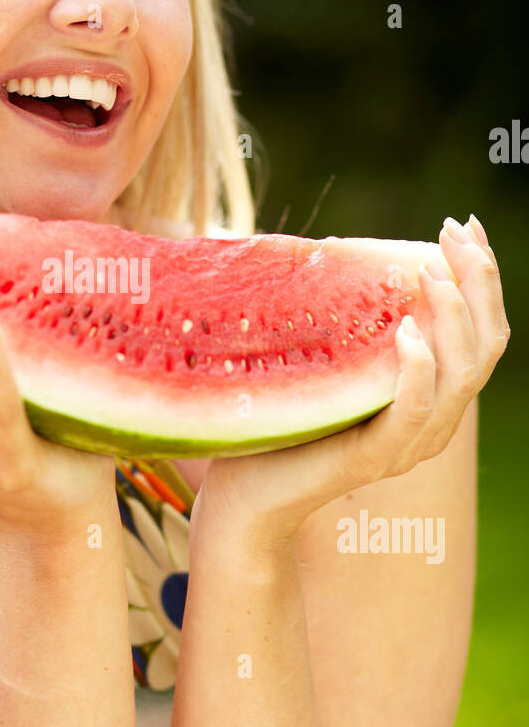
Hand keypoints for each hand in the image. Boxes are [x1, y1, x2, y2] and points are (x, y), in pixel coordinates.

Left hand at [192, 215, 510, 543]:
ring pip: (461, 377)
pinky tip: (406, 330)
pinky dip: (417, 368)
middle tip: (455, 233)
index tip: (466, 226)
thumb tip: (337, 249)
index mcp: (429, 401)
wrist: (241, 500)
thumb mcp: (325, 366)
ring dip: (453, 317)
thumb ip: (349, 327)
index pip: (479, 336)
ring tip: (432, 272)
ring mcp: (407, 446)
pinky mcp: (374, 458)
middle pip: (485, 350)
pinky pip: (413, 411)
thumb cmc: (278, 426)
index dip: (482, 280)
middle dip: (479, 283)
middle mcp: (431, 425)